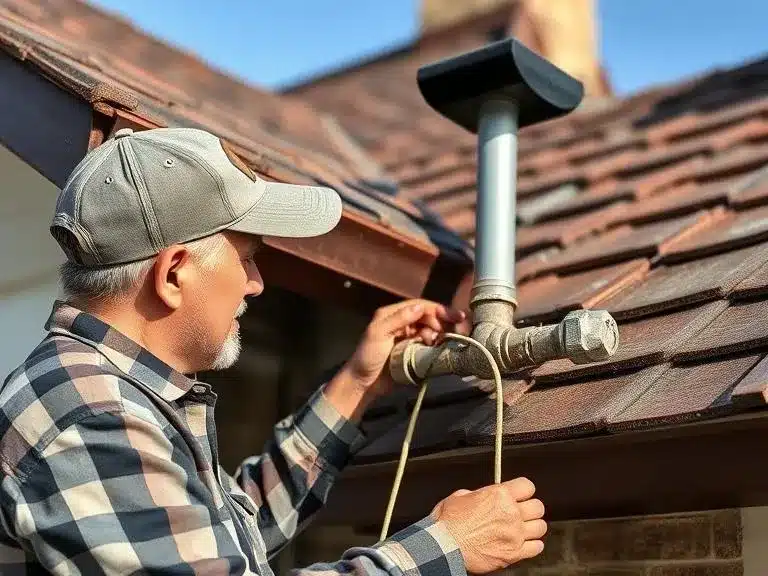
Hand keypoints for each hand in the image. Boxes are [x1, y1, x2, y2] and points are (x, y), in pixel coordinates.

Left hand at [341, 299, 469, 396]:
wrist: (363, 383)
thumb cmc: (367, 356)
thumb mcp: (378, 334)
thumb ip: (398, 319)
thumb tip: (421, 307)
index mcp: (393, 314)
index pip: (420, 306)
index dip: (438, 309)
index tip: (455, 316)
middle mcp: (402, 323)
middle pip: (428, 317)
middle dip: (442, 322)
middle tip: (455, 331)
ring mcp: (408, 338)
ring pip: (430, 330)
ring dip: (440, 334)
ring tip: (442, 342)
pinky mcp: (413, 352)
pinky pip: (429, 344)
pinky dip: (437, 345)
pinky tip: (440, 349)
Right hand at [430, 477, 546, 573]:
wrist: (445, 547)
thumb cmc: (448, 523)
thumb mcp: (460, 496)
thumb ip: (478, 494)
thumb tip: (483, 496)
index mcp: (499, 495)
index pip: (527, 486)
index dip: (523, 489)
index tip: (520, 493)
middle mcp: (511, 513)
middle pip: (538, 506)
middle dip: (530, 507)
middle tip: (522, 511)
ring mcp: (515, 534)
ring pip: (540, 526)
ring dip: (532, 526)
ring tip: (523, 528)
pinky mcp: (514, 553)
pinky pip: (537, 547)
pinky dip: (532, 545)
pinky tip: (523, 543)